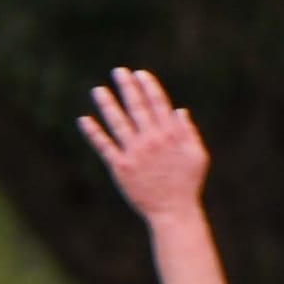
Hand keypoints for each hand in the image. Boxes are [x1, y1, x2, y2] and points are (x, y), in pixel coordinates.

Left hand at [79, 68, 208, 229]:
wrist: (173, 212)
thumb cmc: (188, 185)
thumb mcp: (198, 156)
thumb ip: (189, 132)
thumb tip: (179, 110)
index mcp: (171, 135)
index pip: (158, 104)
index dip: (148, 86)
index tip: (140, 74)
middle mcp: (151, 140)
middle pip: (137, 107)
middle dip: (127, 87)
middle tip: (118, 72)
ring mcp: (135, 152)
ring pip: (118, 122)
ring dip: (107, 104)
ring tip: (98, 91)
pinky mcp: (121, 166)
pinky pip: (105, 146)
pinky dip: (94, 133)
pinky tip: (84, 120)